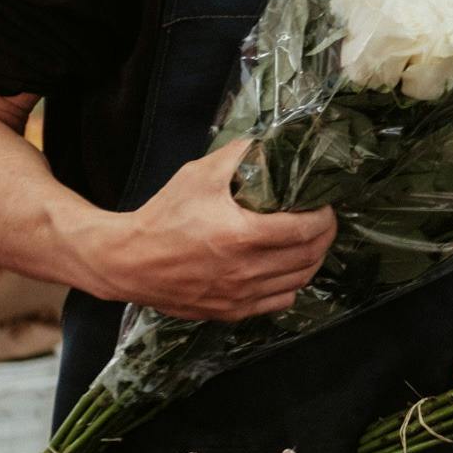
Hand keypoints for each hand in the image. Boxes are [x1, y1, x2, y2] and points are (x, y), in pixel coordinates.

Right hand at [95, 141, 335, 321]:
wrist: (128, 261)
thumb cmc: (163, 216)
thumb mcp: (199, 174)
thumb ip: (238, 155)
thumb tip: (269, 140)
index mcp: (242, 237)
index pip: (306, 230)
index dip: (324, 216)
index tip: (324, 204)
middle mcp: (245, 271)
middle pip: (309, 257)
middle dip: (324, 236)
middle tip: (323, 220)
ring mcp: (239, 296)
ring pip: (299, 281)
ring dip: (312, 260)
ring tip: (309, 242)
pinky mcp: (231, 312)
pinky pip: (279, 302)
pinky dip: (291, 285)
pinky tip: (286, 268)